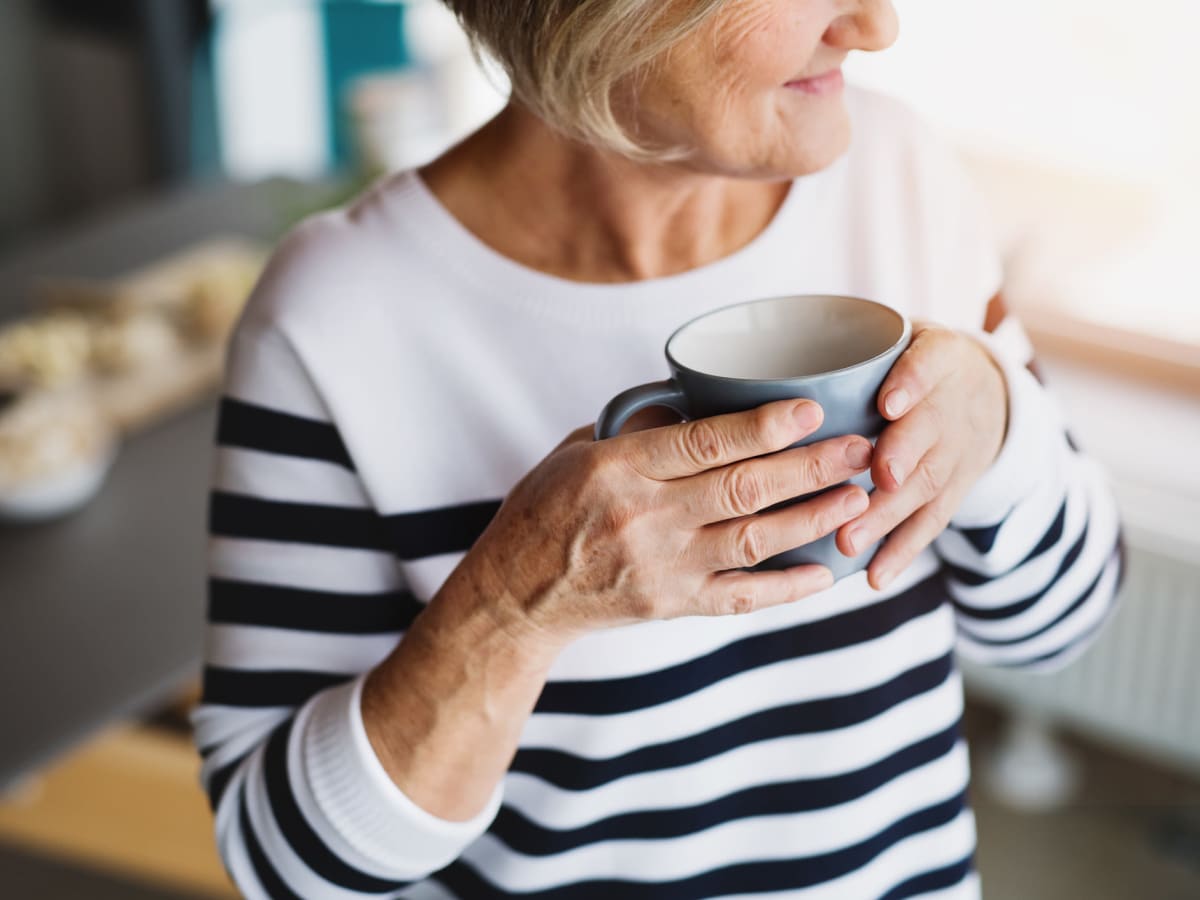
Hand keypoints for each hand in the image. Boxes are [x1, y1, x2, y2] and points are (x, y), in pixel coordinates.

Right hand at [462, 399, 874, 647]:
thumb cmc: (545, 508)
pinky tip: (825, 572)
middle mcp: (643, 517)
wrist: (515, 593)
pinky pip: (740, 597)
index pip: (703, 443)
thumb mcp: (576, 451)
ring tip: (857, 497)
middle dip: (810, 467)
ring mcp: (660, 566)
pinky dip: (786, 588)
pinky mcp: (670, 604)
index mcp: (617, 468)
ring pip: (752, 541)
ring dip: (811, 518)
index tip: (812, 409)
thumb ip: (639, 429)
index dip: (763, 426)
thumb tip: (701, 401)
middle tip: (860, 448)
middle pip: (742, 488)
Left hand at [835, 322, 1008, 590]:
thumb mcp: (895, 336)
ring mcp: (958, 451)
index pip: (929, 363)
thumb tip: (746, 364)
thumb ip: (844, 346)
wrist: (984, 391)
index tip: (889, 403)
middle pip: (930, 432)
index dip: (912, 383)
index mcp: (937, 356)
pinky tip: (874, 576)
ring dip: (889, 516)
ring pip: (927, 484)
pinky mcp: (954, 490)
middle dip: (901, 458)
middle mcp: (953, 405)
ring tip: (851, 540)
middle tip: (873, 480)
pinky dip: (902, 552)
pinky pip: (930, 523)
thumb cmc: (908, 362)